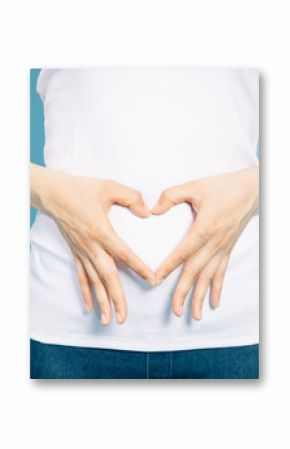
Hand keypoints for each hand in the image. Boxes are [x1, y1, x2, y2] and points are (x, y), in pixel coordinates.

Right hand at [30, 164, 154, 324]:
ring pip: (93, 281)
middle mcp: (91, 245)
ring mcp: (81, 251)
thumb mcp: (109, 187)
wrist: (53, 193)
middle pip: (106, 276)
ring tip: (108, 320)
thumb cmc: (81, 189)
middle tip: (123, 317)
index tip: (152, 280)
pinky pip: (82, 275)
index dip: (139, 267)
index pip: (123, 253)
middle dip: (116, 298)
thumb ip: (131, 197)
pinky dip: (86, 291)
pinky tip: (90, 306)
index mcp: (101, 230)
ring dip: (101, 301)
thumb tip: (147, 212)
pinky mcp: (75, 252)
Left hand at [152, 166, 258, 319]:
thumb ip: (171, 195)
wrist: (250, 190)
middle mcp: (214, 242)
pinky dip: (217, 288)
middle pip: (196, 271)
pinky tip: (215, 303)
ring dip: (201, 297)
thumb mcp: (194, 186)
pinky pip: (222, 272)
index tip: (156, 280)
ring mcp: (223, 248)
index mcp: (204, 228)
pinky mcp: (228, 248)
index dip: (168, 266)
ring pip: (210, 277)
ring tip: (194, 315)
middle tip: (175, 311)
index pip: (183, 252)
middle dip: (184, 292)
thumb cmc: (222, 187)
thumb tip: (153, 210)